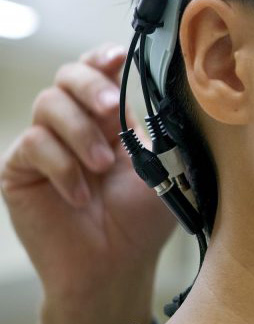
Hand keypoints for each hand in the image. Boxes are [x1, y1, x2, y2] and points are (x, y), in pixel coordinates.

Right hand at [1, 44, 175, 323]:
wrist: (116, 266)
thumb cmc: (143, 220)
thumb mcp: (162, 165)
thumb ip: (155, 125)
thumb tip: (162, 86)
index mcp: (111, 117)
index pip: (98, 70)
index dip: (103, 57)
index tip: (118, 57)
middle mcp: (75, 124)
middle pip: (68, 75)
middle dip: (91, 86)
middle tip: (113, 109)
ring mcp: (45, 145)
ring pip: (49, 104)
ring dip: (81, 132)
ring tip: (103, 166)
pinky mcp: (19, 170)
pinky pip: (33, 145)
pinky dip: (62, 167)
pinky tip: (80, 194)